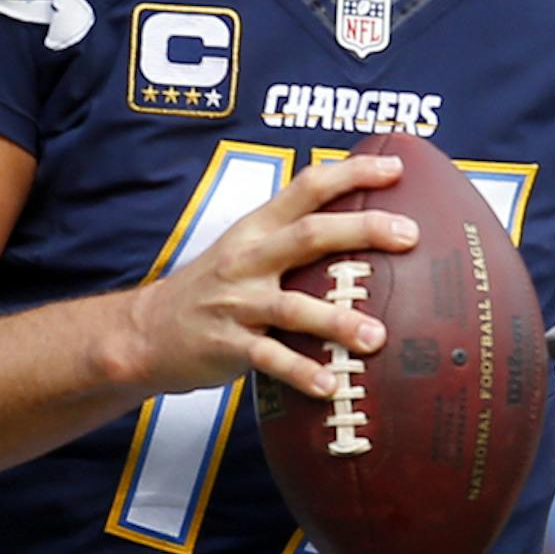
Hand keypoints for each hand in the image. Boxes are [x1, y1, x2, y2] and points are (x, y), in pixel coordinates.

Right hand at [121, 152, 416, 402]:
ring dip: (337, 320)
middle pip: (310, 234)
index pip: (307, 187)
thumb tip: (362, 231)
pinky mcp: (227, 345)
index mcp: (257, 229)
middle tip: (410, 235)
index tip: (396, 168)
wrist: (145, 331)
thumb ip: (293, 239)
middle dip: (362, 230)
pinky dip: (300, 372)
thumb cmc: (212, 291)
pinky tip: (329, 386)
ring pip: (292, 305)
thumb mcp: (246, 250)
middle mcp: (248, 258)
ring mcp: (236, 302)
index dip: (352, 172)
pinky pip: (269, 359)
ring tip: (377, 336)